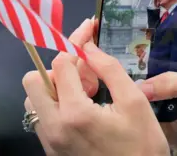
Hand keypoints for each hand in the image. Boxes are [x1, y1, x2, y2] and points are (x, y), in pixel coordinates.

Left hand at [22, 22, 169, 155]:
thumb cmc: (143, 146)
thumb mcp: (134, 102)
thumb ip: (109, 69)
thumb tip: (88, 45)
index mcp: (74, 113)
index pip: (61, 63)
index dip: (75, 42)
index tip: (89, 31)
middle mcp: (53, 127)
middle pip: (34, 79)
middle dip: (58, 68)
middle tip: (86, 75)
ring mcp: (48, 141)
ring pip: (34, 98)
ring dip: (55, 86)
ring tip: (86, 93)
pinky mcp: (50, 150)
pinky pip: (42, 115)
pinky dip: (57, 103)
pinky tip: (83, 108)